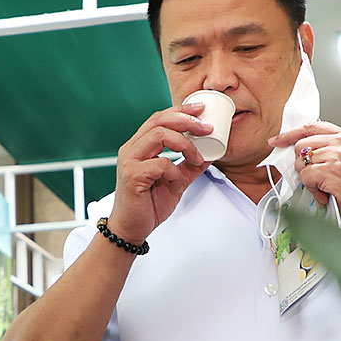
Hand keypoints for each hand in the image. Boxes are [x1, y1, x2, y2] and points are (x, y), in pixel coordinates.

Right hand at [105, 104, 212, 243]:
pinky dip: (175, 172)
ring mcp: (130, 161)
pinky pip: (160, 163)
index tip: (201, 111)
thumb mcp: (176, 181)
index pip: (159, 118)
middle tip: (206, 128)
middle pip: (159, 120)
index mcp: (139, 146)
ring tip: (196, 157)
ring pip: (160, 135)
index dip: (180, 111)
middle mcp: (132, 149)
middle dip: (186, 120)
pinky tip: (177, 183)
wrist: (132, 229)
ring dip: (184, 144)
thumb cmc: (148, 205)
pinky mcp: (132, 175)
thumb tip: (210, 153)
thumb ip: (190, 166)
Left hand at [269, 122, 340, 242]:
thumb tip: (301, 148)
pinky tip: (327, 193)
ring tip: (327, 187)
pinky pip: (305, 177)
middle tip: (320, 179)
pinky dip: (313, 190)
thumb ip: (328, 149)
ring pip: (301, 163)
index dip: (291, 134)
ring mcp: (340, 155)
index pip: (312, 127)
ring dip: (309, 180)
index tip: (277, 140)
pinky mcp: (334, 171)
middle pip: (302, 145)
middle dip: (304, 165)